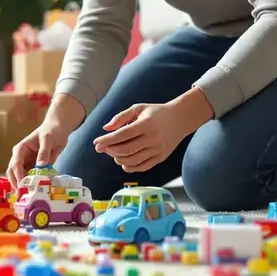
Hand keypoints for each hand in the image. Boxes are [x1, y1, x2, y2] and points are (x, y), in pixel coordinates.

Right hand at [7, 94, 84, 187]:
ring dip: (25, 186)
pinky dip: (35, 185)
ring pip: (22, 178)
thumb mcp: (47, 138)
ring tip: (31, 195)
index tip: (22, 184)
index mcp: (20, 149)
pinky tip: (39, 191)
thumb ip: (44, 151)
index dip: (17, 175)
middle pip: (13, 173)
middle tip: (24, 194)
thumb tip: (40, 165)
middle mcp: (21, 158)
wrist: (59, 129)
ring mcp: (28, 164)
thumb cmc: (51, 130)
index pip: (15, 164)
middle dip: (17, 183)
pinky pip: (33, 179)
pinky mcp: (36, 169)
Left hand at [92, 90, 212, 172]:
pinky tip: (122, 161)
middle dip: (110, 150)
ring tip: (112, 153)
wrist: (180, 119)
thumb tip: (106, 128)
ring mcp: (158, 150)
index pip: (122, 135)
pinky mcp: (161, 158)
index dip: (106, 140)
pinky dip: (130, 167)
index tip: (96, 143)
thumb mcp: (138, 108)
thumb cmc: (156, 112)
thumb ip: (121, 117)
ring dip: (118, 159)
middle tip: (102, 148)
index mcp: (146, 124)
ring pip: (133, 160)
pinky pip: (142, 167)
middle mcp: (153, 138)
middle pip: (126, 150)